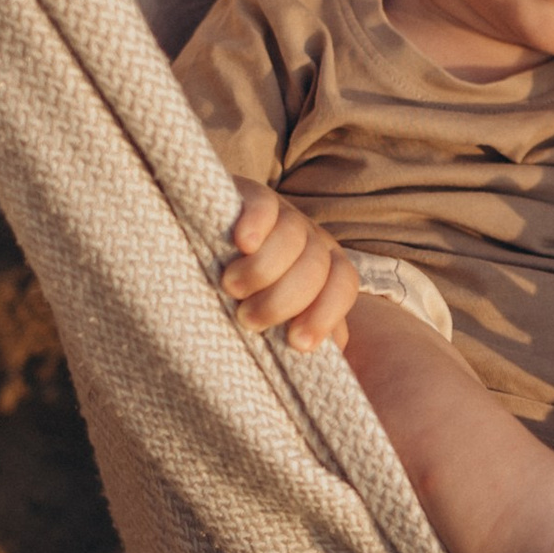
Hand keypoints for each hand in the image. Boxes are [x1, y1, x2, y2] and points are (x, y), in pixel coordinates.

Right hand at [218, 182, 357, 352]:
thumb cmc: (251, 295)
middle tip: (249, 319)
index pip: (344, 286)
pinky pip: (265, 205)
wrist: (209, 240)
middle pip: (315, 267)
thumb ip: (305, 332)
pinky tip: (241, 244)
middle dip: (283, 300)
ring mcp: (284, 215)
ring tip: (233, 289)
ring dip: (263, 270)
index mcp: (326, 270)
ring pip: (292, 238)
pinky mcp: (252, 194)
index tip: (296, 343)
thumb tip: (332, 357)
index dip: (325, 314)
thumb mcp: (279, 315)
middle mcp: (312, 240)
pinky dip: (257, 225)